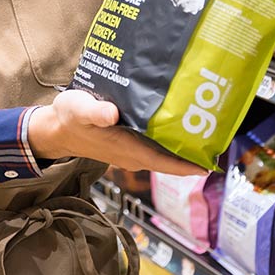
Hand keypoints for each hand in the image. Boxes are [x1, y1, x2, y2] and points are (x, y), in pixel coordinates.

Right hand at [28, 90, 206, 175]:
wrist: (56, 129)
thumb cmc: (69, 119)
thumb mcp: (78, 110)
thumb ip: (95, 112)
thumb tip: (112, 114)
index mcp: (128, 149)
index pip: (166, 162)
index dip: (189, 164)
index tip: (212, 161)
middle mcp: (134, 155)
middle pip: (171, 160)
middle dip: (194, 151)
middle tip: (218, 133)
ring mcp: (132, 152)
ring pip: (165, 154)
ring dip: (184, 146)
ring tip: (205, 127)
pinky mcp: (129, 145)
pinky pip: (156, 147)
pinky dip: (170, 140)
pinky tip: (177, 124)